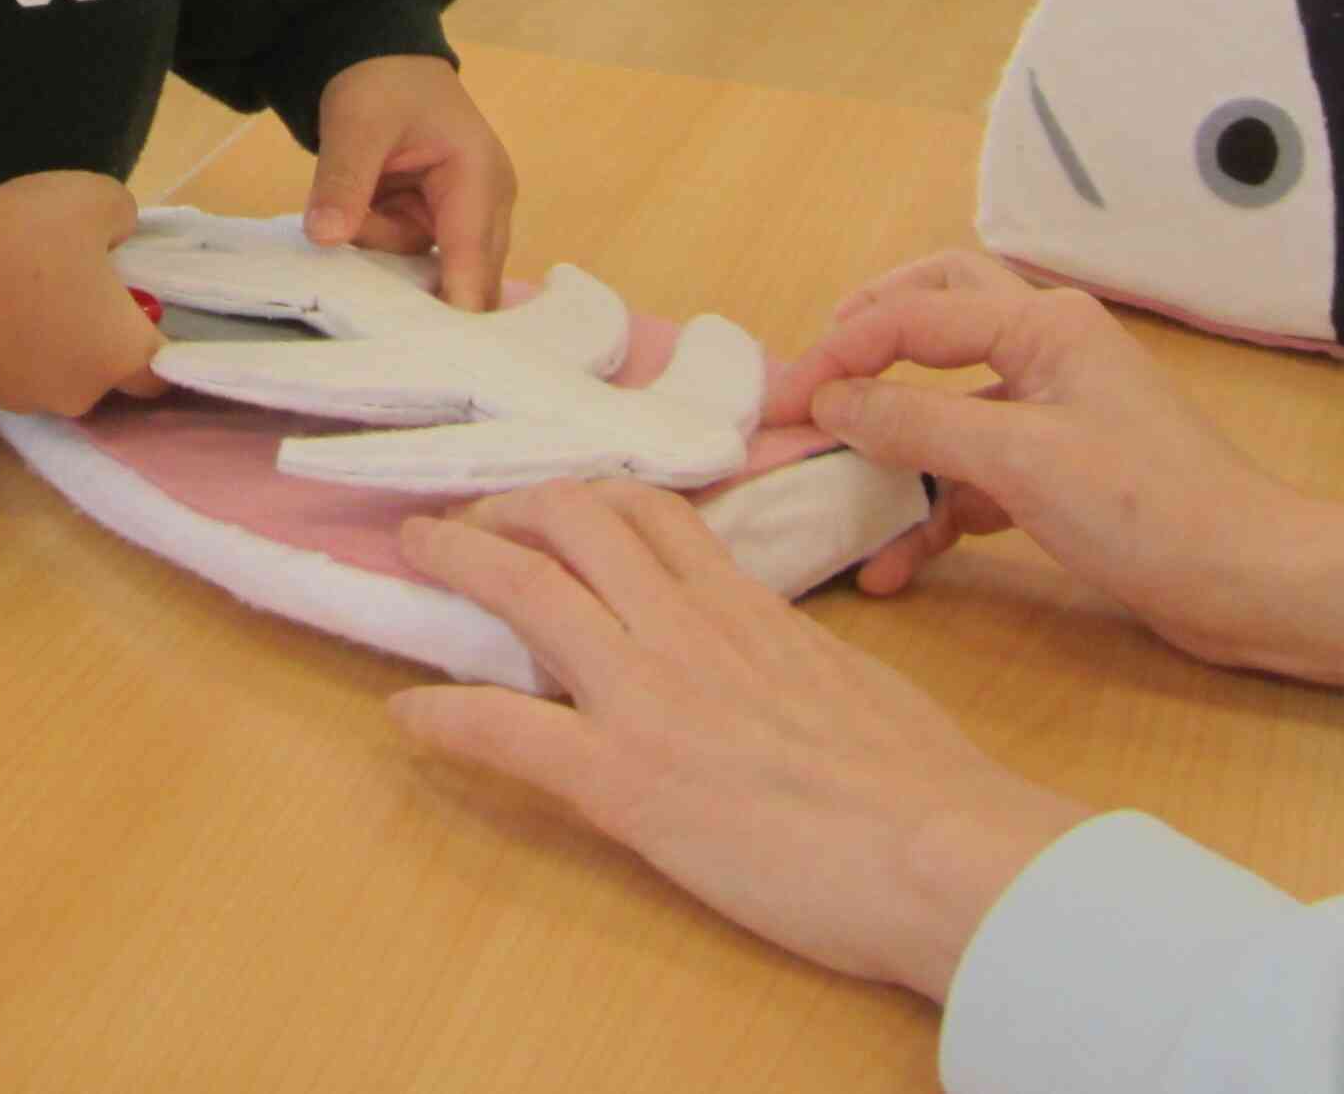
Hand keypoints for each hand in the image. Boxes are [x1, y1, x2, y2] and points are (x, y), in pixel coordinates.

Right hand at [0, 168, 165, 415]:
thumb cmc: (30, 231)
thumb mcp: (98, 200)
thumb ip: (123, 221)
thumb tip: (114, 237)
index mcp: (117, 355)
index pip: (157, 373)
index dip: (154, 343)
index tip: (137, 310)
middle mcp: (73, 391)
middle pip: (97, 374)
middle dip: (91, 339)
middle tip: (72, 286)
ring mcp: (16, 396)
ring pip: (43, 374)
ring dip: (40, 343)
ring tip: (16, 287)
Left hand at [304, 55, 516, 308]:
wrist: (379, 55)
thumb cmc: (380, 83)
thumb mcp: (355, 124)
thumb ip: (343, 181)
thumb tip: (325, 236)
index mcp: (479, 178)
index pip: (471, 264)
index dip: (455, 318)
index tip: (430, 364)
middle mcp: (487, 206)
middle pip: (464, 282)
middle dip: (416, 295)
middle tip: (376, 312)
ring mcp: (467, 218)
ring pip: (431, 276)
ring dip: (387, 260)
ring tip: (357, 210)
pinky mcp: (441, 225)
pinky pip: (415, 262)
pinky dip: (384, 254)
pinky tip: (362, 226)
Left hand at [390, 480, 1084, 1001]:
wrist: (939, 846)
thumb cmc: (922, 778)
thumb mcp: (847, 675)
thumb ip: (789, 652)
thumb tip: (768, 663)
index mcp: (746, 604)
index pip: (652, 513)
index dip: (589, 496)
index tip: (555, 502)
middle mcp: (685, 628)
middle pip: (576, 522)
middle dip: (510, 507)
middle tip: (468, 519)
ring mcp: (648, 695)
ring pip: (529, 591)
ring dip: (459, 562)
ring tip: (416, 553)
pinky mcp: (625, 779)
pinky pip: (511, 730)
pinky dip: (447, 716)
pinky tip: (404, 715)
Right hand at [763, 249, 1343, 704]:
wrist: (1256, 587)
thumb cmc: (1150, 509)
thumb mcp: (1021, 460)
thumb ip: (918, 422)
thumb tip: (830, 399)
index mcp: (1043, 324)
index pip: (914, 314)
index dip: (839, 352)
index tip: (779, 401)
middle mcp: (1048, 350)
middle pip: (936, 314)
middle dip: (869, 344)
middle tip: (813, 379)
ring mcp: (1058, 411)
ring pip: (951, 403)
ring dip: (897, 447)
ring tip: (839, 492)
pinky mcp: (1064, 473)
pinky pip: (977, 471)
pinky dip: (934, 507)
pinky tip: (898, 561)